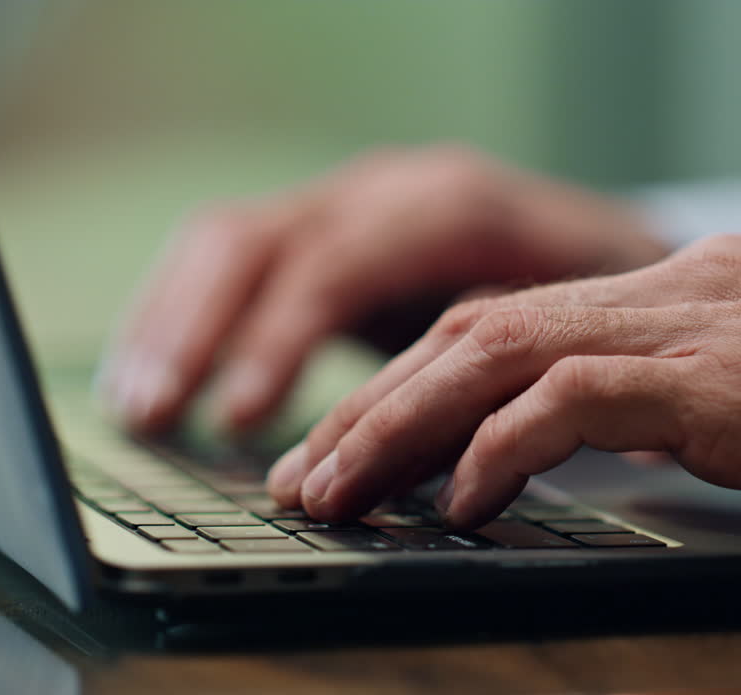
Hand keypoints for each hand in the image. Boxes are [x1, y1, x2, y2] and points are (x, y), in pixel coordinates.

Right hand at [102, 146, 667, 433]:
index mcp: (447, 206)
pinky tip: (153, 377)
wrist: (605, 239)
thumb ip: (508, 374)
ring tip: (135, 410)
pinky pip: (226, 260)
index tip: (244, 418)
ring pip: (224, 244)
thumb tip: (460, 457)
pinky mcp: (319, 233)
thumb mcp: (577, 327)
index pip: (337, 265)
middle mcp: (380, 192)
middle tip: (155, 417)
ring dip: (168, 326)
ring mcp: (342, 204)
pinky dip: (179, 317)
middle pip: (255, 241)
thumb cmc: (600, 295)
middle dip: (195, 331)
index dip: (281, 340)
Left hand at [267, 234, 740, 553]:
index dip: (409, 386)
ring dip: (403, 426)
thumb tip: (576, 443)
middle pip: (473, 331)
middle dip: (374, 408)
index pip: (502, 323)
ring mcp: (699, 325)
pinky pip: (580, 398)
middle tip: (304, 474)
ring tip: (339, 490)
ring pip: (500, 354)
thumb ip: (673, 400)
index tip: (347, 448)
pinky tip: (459, 499)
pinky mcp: (731, 380)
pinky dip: (503, 446)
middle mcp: (671, 291)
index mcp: (674, 291)